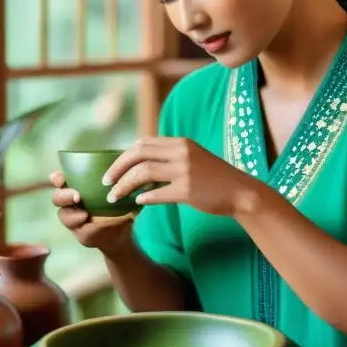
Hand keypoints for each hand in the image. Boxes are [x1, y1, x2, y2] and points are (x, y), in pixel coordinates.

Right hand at [50, 170, 133, 252]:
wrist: (124, 229)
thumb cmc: (120, 204)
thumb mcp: (120, 189)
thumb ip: (118, 180)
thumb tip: (125, 168)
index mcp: (78, 187)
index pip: (61, 180)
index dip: (57, 178)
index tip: (59, 178)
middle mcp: (72, 202)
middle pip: (58, 198)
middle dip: (63, 196)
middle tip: (77, 196)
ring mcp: (75, 219)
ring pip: (64, 215)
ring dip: (72, 214)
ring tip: (85, 214)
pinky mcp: (81, 233)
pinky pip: (79, 230)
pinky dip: (85, 227)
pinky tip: (91, 224)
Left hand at [103, 137, 258, 217]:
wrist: (241, 192)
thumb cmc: (215, 178)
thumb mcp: (194, 158)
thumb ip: (171, 157)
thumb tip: (142, 163)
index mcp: (181, 142)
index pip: (143, 143)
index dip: (123, 156)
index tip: (113, 169)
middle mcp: (181, 152)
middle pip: (138, 154)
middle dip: (117, 168)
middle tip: (105, 182)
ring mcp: (185, 171)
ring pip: (143, 173)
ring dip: (124, 185)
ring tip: (113, 197)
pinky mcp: (188, 190)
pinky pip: (157, 193)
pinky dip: (143, 198)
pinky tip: (136, 203)